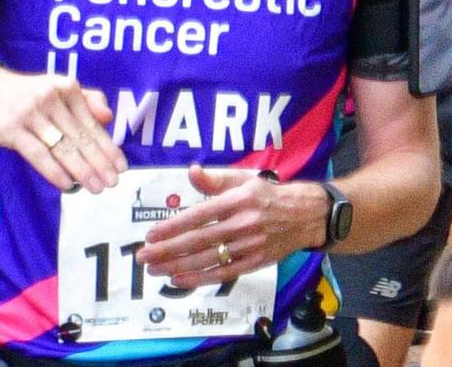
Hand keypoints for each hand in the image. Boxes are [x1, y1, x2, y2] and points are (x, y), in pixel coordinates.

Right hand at [0, 64, 121, 190]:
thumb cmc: (21, 93)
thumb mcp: (54, 88)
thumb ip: (85, 100)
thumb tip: (108, 117)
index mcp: (68, 89)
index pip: (92, 124)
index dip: (108, 146)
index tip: (121, 165)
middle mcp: (54, 100)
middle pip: (81, 137)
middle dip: (100, 162)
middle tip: (113, 182)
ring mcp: (32, 115)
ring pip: (63, 147)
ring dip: (82, 170)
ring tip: (96, 187)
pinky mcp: (12, 130)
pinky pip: (38, 154)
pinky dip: (54, 171)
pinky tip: (67, 184)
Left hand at [138, 166, 314, 288]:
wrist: (309, 214)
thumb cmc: (271, 195)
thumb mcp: (247, 179)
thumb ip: (216, 179)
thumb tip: (191, 172)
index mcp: (240, 199)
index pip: (200, 214)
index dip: (173, 226)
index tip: (151, 234)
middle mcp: (244, 223)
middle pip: (198, 239)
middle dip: (167, 249)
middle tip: (143, 255)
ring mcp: (250, 245)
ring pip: (206, 259)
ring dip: (176, 265)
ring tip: (153, 269)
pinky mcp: (255, 262)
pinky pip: (222, 273)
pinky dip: (198, 279)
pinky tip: (178, 280)